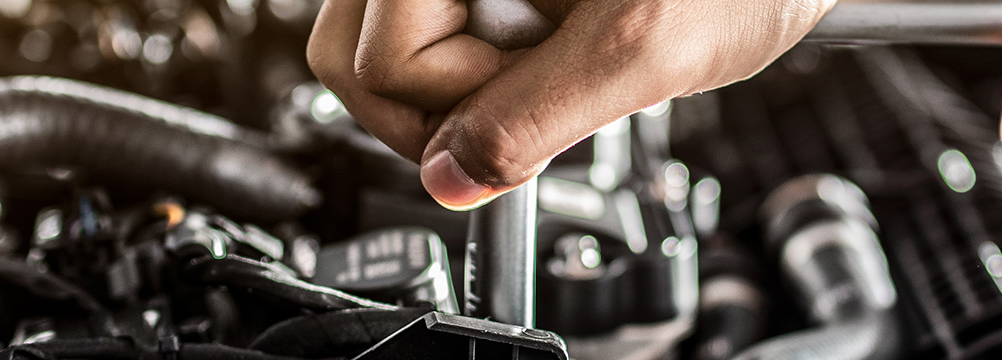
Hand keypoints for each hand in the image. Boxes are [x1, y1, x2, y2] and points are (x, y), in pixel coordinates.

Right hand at [307, 0, 834, 208]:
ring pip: (387, 37)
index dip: (455, 107)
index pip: (375, 61)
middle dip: (444, 95)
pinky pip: (436, 17)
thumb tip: (452, 177)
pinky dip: (491, 42)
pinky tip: (559, 29)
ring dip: (469, 69)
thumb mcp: (644, 49)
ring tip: (558, 46)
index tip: (529, 106)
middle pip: (357, 49)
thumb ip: (534, 119)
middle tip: (539, 84)